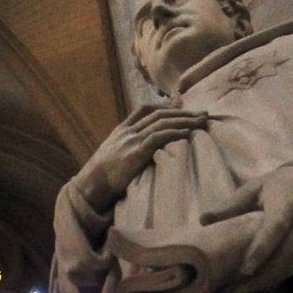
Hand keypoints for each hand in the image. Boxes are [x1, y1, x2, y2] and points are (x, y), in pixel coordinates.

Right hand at [70, 103, 210, 213]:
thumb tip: (142, 153)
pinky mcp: (136, 152)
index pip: (144, 110)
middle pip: (159, 114)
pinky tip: (188, 132)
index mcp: (121, 130)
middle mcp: (127, 131)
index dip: (164, 106)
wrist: (90, 186)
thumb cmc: (101, 178)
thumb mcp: (112, 157)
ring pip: (162, 122)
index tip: (182, 106)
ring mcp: (131, 140)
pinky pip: (159, 137)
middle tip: (203, 113)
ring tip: (202, 121)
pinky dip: (175, 132)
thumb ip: (125, 149)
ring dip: (185, 120)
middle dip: (183, 112)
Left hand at [197, 165, 292, 292]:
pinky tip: (252, 287)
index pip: (276, 229)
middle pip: (281, 257)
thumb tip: (203, 220)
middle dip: (254, 279)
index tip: (244, 270)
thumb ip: (231, 205)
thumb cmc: (281, 185)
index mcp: (288, 203)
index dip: (261, 250)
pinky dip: (272, 281)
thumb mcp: (255, 187)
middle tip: (225, 292)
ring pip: (287, 268)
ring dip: (260, 284)